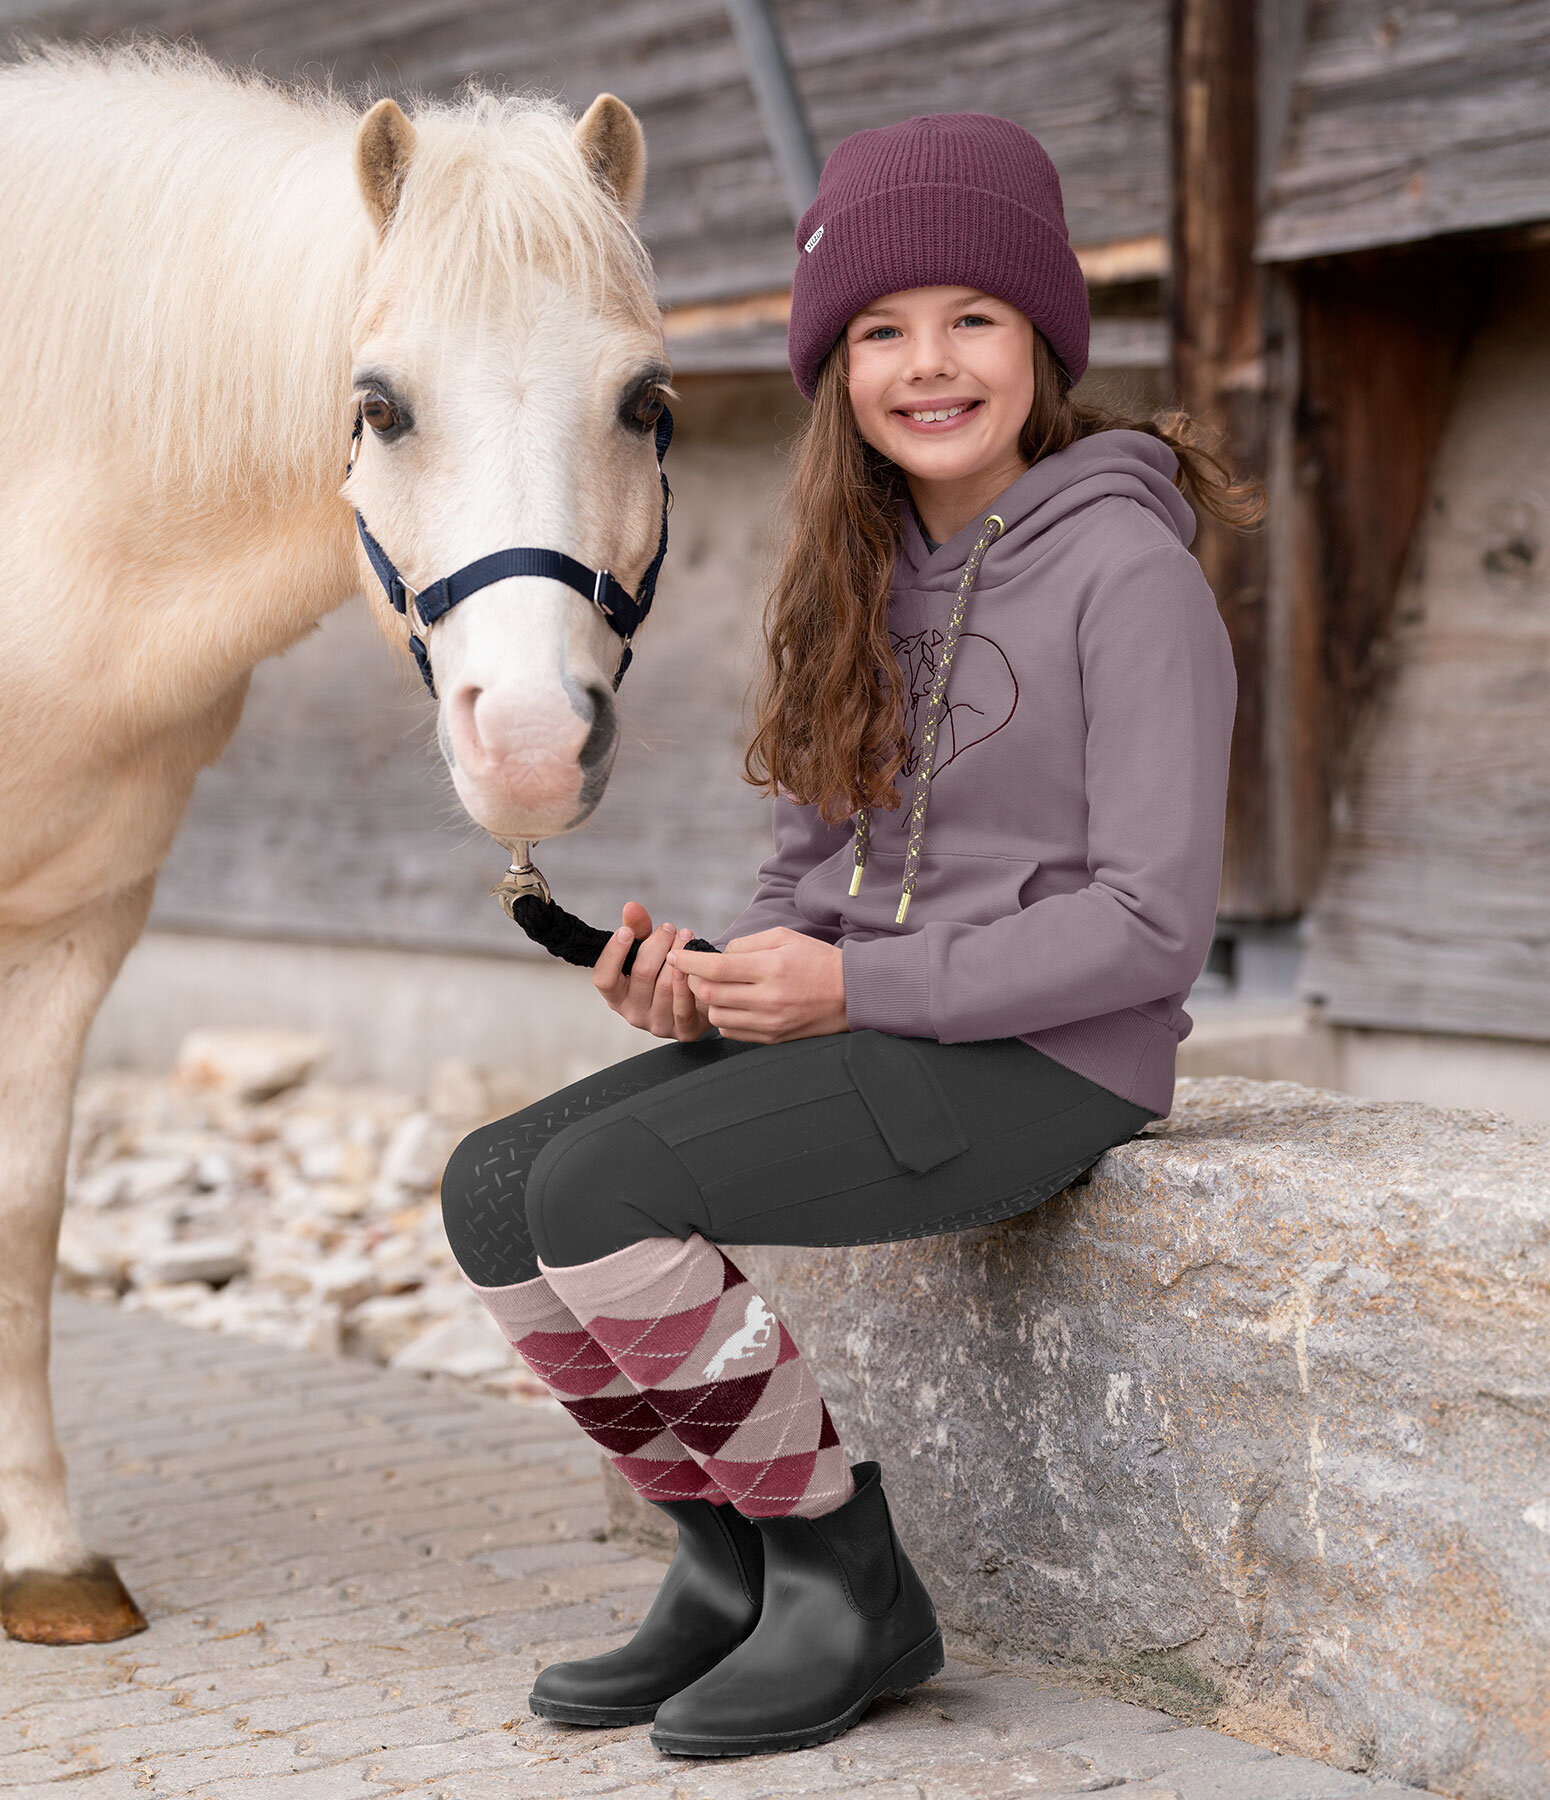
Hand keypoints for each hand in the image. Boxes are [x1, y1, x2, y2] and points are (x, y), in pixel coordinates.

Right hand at [593, 901, 711, 1040]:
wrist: (699, 998)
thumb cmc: (665, 972)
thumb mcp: (648, 950)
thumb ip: (638, 930)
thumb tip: (631, 907)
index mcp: (617, 996)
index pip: (603, 979)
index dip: (613, 953)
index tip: (626, 930)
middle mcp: (633, 1013)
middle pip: (641, 974)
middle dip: (657, 945)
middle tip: (669, 928)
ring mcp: (657, 1024)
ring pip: (665, 985)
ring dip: (678, 955)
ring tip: (686, 936)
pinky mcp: (682, 1031)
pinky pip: (684, 1004)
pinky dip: (689, 979)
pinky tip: (696, 961)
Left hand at [668, 927, 846, 1043]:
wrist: (850, 994)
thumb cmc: (816, 960)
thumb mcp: (784, 938)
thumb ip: (746, 944)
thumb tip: (716, 955)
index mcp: (771, 968)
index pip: (716, 967)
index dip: (688, 961)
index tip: (675, 956)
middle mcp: (768, 998)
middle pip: (709, 994)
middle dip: (693, 980)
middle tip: (694, 970)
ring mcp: (769, 1022)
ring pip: (715, 1016)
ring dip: (708, 1001)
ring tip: (718, 987)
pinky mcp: (771, 1038)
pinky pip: (731, 1031)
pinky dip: (724, 1017)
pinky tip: (733, 1004)